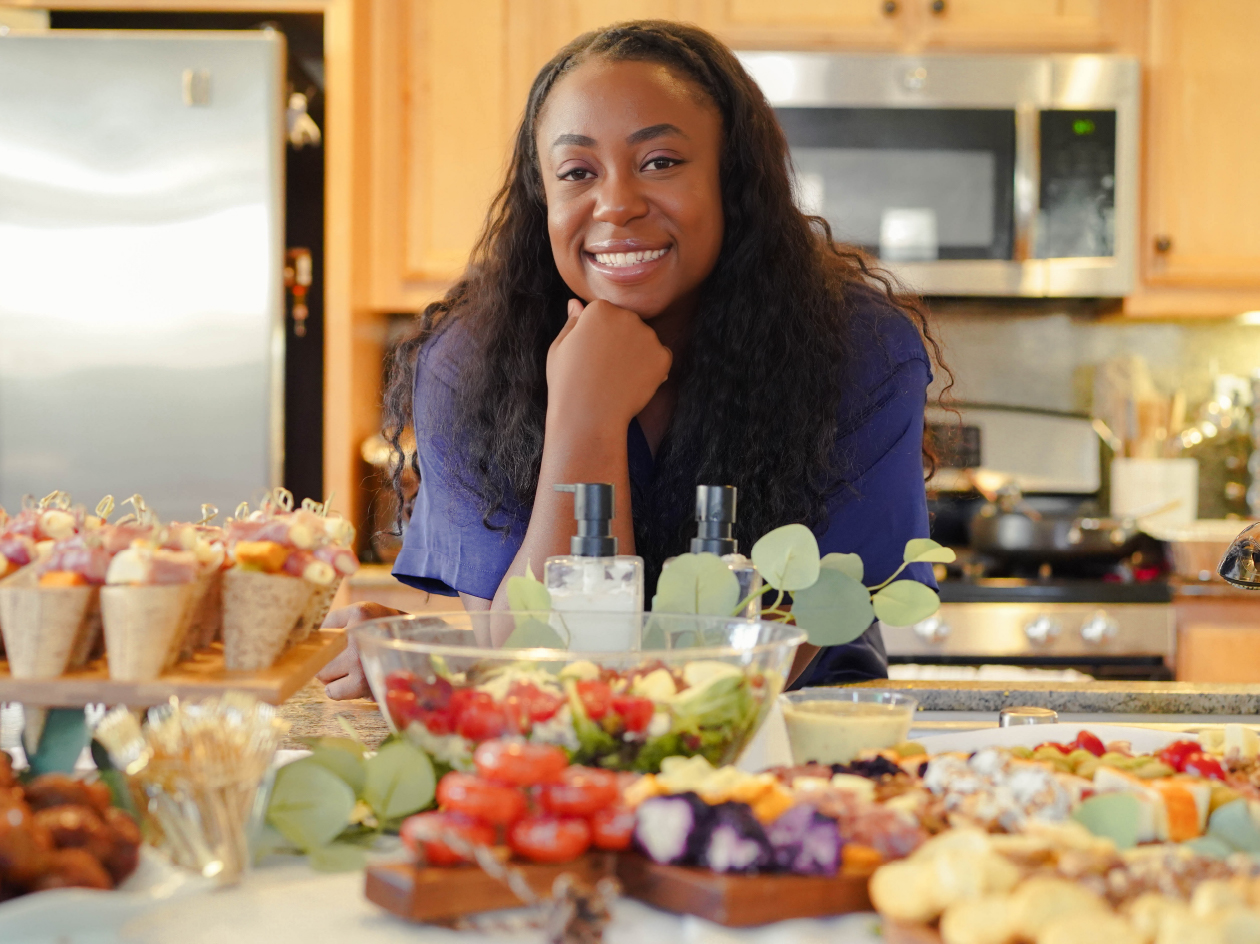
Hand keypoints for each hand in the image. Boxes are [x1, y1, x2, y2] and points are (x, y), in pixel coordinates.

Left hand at [316, 603, 406, 699]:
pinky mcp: (363, 683)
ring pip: (323, 675)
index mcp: (360, 614)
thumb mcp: (363, 611)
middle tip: (340, 657)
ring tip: (349, 668)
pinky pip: (333, 692)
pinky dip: (337, 689)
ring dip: (331, 674)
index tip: (321, 646)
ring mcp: (359, 662)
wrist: (418, 649)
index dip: (321, 641)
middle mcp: (357, 637)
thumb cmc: (385, 630)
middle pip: (318, 655)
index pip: (320, 631)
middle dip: (326, 658)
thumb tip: (309, 639)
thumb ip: (335, 619)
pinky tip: (351, 681)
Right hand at [546, 298, 671, 430]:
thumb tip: (576, 303)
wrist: (588, 417)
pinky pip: (660, 357)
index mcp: (599, 309)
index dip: (594, 337)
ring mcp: (648, 336)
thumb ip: (572, 322)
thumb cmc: (567, 383)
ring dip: (635, 353)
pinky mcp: (662, 357)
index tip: (587, 355)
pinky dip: (651, 368)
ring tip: (616, 377)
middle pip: (626, 323)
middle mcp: (627, 316)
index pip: (603, 313)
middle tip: (602, 368)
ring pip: (643, 339)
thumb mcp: (559, 348)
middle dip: (618, 341)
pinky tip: (632, 383)